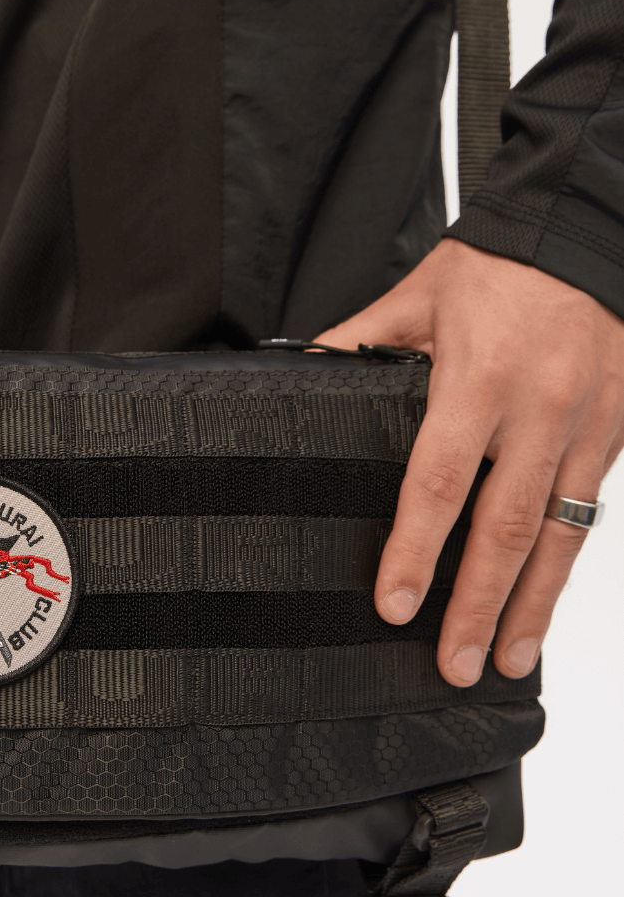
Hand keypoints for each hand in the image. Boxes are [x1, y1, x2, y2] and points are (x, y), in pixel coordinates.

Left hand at [314, 238, 623, 685]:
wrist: (588, 232)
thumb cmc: (501, 264)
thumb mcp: (419, 296)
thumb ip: (361, 340)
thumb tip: (304, 366)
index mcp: (477, 380)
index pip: (439, 482)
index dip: (414, 549)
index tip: (395, 602)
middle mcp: (537, 413)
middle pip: (504, 529)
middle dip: (477, 605)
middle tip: (453, 664)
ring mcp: (584, 429)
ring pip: (557, 536)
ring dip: (530, 605)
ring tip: (504, 659)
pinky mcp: (614, 434)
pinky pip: (589, 513)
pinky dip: (566, 565)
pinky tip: (545, 602)